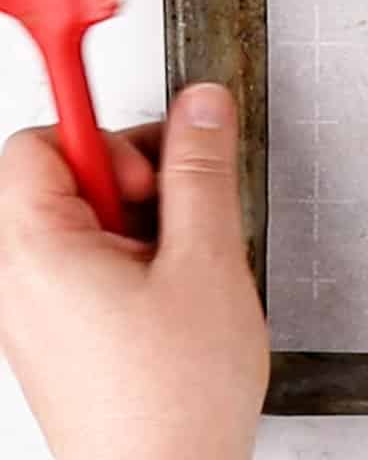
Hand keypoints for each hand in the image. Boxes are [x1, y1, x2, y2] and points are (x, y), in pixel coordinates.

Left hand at [0, 84, 267, 459]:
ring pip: (82, 222)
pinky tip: (175, 294)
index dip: (108, 133)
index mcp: (36, 248)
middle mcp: (19, 277)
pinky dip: (133, 262)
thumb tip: (201, 107)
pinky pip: (86, 265)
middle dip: (133, 178)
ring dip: (141, 224)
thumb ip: (201, 171)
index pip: (41, 142)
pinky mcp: (58, 335)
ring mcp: (34, 310)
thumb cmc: (169, 400)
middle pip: (63, 176)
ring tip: (185, 264)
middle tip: (181, 211)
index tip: (160, 133)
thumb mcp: (208, 261)